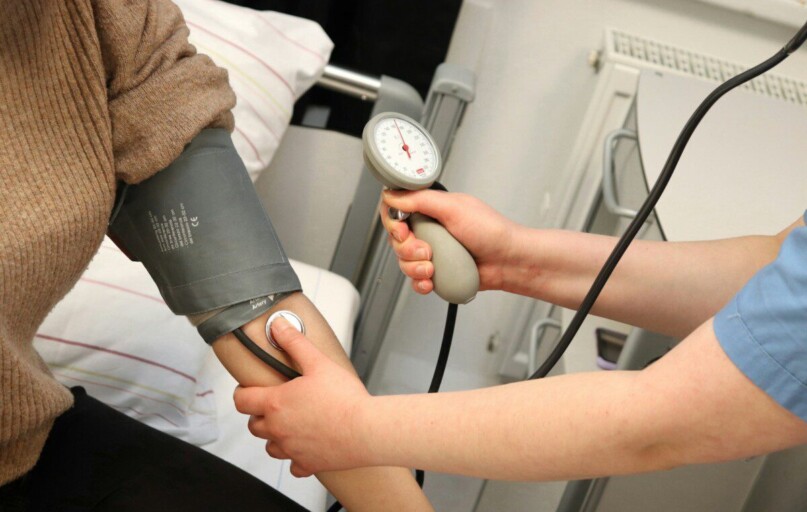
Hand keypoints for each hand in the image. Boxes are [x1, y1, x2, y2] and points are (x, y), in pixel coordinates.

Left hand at [233, 318, 371, 476]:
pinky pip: (293, 466)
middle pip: (253, 425)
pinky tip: (306, 447)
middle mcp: (278, 429)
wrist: (367, 430)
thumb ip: (295, 343)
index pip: (241, 401)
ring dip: (275, 437)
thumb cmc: (345, 398)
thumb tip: (278, 326)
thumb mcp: (318, 362)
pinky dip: (296, 458)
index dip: (242, 393)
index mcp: (276, 403)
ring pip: (270, 447)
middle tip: (274, 404)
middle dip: (259, 414)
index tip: (250, 389)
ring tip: (290, 425)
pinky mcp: (307, 464)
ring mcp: (291, 450)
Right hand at [380, 189, 521, 293]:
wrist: (509, 262)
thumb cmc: (492, 232)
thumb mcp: (454, 208)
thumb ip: (421, 200)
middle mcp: (430, 229)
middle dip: (407, 249)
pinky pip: (416, 280)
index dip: (394, 223)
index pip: (397, 211)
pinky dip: (420, 282)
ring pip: (404, 262)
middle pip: (397, 240)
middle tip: (426, 250)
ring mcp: (433, 252)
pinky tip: (432, 281)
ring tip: (433, 267)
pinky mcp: (437, 272)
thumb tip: (393, 195)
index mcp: (432, 209)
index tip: (403, 230)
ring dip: (414, 267)